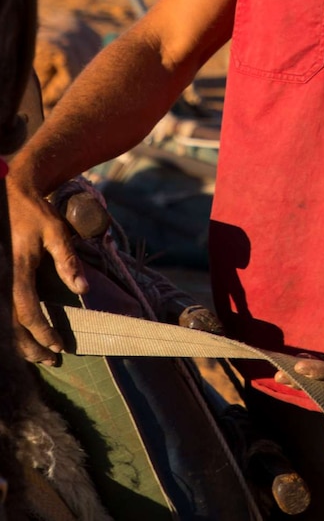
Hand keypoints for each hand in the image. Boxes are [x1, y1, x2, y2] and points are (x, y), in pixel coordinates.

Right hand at [7, 178, 87, 362]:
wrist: (10, 195)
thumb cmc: (35, 213)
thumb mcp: (56, 231)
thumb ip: (68, 261)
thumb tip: (83, 288)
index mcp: (18, 270)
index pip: (27, 310)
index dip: (42, 332)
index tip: (59, 346)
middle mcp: (4, 279)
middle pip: (12, 325)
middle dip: (31, 346)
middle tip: (53, 360)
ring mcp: (0, 280)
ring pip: (6, 321)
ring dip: (22, 342)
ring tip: (42, 356)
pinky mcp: (2, 278)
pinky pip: (6, 310)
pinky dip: (16, 328)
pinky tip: (28, 336)